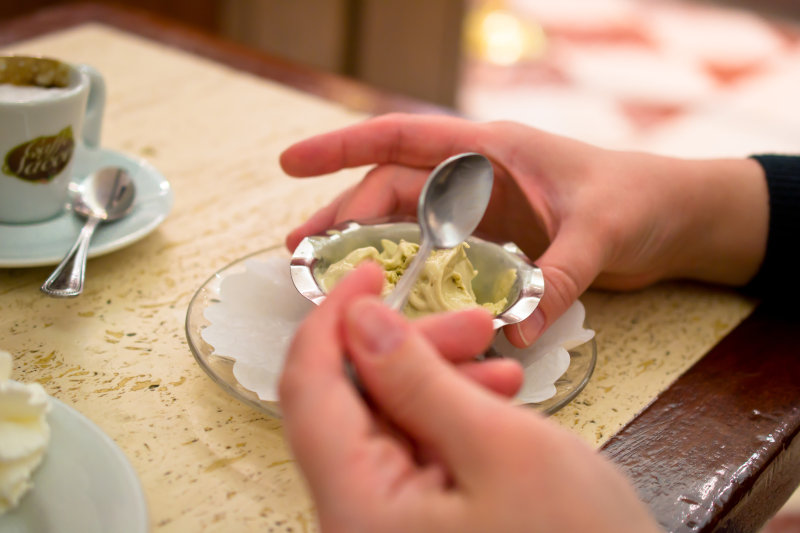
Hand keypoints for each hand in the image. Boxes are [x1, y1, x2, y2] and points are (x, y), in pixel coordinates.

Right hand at [280, 113, 767, 345]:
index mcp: (491, 150)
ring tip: (320, 274)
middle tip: (298, 253)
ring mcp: (481, 210)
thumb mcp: (601, 231)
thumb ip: (558, 276)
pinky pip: (435, 252)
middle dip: (342, 216)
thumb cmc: (639, 199)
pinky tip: (381, 293)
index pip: (403, 139)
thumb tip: (516, 330)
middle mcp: (475, 176)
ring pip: (405, 222)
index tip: (291, 161)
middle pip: (391, 190)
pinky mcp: (491, 241)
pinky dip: (405, 269)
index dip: (343, 147)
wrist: (671, 215)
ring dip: (363, 245)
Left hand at [280, 263, 660, 532]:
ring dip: (440, 383)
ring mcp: (386, 526)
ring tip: (502, 365)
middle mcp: (356, 520)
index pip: (307, 391)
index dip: (330, 322)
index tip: (366, 274)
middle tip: (473, 322)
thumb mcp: (502, 448)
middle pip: (353, 405)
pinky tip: (500, 401)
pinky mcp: (417, 526)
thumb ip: (417, 380)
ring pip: (389, 425)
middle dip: (410, 352)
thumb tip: (360, 320)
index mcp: (357, 507)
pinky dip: (453, 419)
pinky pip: (417, 454)